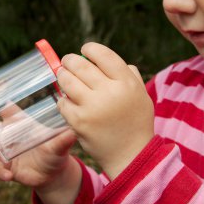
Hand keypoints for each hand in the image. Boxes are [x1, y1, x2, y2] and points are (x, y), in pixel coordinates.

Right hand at [0, 117, 78, 191]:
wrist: (54, 174)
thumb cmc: (55, 150)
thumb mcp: (59, 145)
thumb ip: (62, 140)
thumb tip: (72, 133)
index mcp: (18, 122)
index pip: (2, 108)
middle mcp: (6, 135)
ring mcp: (2, 152)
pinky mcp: (4, 168)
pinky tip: (8, 175)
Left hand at [56, 42, 153, 177]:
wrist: (131, 155)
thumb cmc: (135, 122)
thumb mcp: (140, 95)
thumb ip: (128, 75)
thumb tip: (104, 59)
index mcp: (127, 83)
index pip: (103, 55)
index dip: (90, 48)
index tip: (85, 49)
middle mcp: (110, 92)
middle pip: (81, 65)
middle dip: (70, 60)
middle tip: (67, 61)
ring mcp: (92, 107)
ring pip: (67, 81)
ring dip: (62, 76)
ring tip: (63, 76)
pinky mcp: (79, 122)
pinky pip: (63, 103)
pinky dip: (64, 100)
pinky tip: (68, 101)